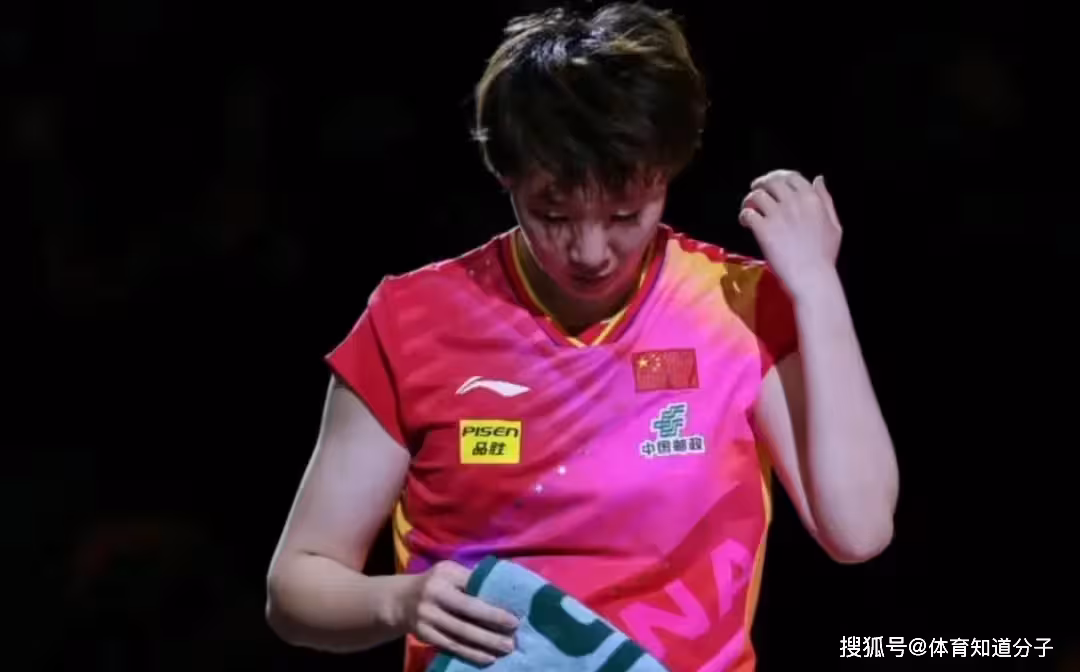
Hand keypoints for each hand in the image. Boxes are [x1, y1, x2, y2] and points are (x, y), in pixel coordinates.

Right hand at [401, 560, 517, 664]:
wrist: (400, 600)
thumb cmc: (436, 584)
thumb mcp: (449, 572)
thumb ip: (471, 578)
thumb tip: (505, 587)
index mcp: (445, 574)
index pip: (473, 587)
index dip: (493, 603)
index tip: (514, 616)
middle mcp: (434, 593)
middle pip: (468, 611)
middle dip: (493, 623)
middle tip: (514, 635)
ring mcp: (427, 615)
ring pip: (461, 633)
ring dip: (486, 643)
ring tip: (506, 649)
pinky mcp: (424, 634)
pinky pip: (451, 645)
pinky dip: (470, 653)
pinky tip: (487, 658)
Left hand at [739, 170, 842, 298]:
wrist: (812, 277)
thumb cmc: (825, 255)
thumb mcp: (834, 224)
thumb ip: (825, 199)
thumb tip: (818, 179)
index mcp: (812, 199)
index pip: (792, 176)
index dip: (779, 177)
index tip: (772, 184)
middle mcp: (794, 202)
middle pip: (771, 181)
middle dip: (761, 183)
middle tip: (755, 191)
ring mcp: (778, 215)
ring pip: (757, 195)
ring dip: (750, 199)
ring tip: (749, 208)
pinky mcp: (764, 229)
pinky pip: (748, 213)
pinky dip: (744, 216)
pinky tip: (746, 223)